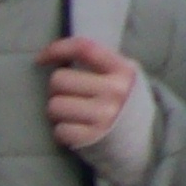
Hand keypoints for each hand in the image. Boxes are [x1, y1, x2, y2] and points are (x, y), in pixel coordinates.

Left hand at [39, 36, 139, 150]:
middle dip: (57, 88)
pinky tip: (76, 128)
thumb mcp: (120, 74)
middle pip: (59, 79)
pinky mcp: (93, 138)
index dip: (57, 49)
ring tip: (73, 113)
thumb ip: (97, 61)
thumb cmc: (121, 99)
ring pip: (54, 106)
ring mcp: (105, 115)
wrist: (144, 137)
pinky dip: (63, 131)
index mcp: (122, 69)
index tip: (41, 59)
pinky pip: (59, 130)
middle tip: (69, 95)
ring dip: (58, 111)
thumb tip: (53, 54)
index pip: (84, 48)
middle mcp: (115, 91)